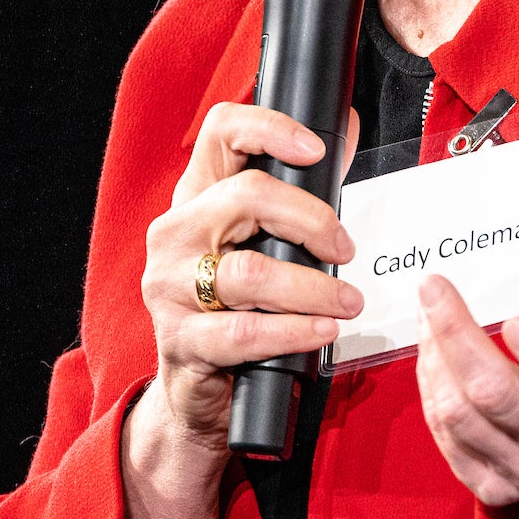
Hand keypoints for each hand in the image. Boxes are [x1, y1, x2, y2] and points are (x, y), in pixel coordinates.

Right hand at [114, 103, 362, 518]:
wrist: (201, 390)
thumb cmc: (243, 303)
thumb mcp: (267, 240)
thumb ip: (305, 187)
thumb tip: (347, 127)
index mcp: (197, 196)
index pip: (220, 132)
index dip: (270, 128)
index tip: (316, 149)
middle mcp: (175, 233)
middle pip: (246, 196)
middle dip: (312, 220)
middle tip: (346, 248)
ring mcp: (170, 287)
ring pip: (250, 272)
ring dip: (314, 286)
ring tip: (347, 301)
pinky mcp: (180, 340)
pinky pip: (246, 332)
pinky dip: (296, 331)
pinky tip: (323, 331)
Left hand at [415, 268, 518, 518]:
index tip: (516, 317)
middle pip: (497, 399)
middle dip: (458, 337)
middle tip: (435, 286)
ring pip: (462, 416)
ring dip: (436, 358)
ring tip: (433, 309)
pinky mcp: (490, 482)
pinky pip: (447, 437)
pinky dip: (431, 390)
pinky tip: (430, 350)